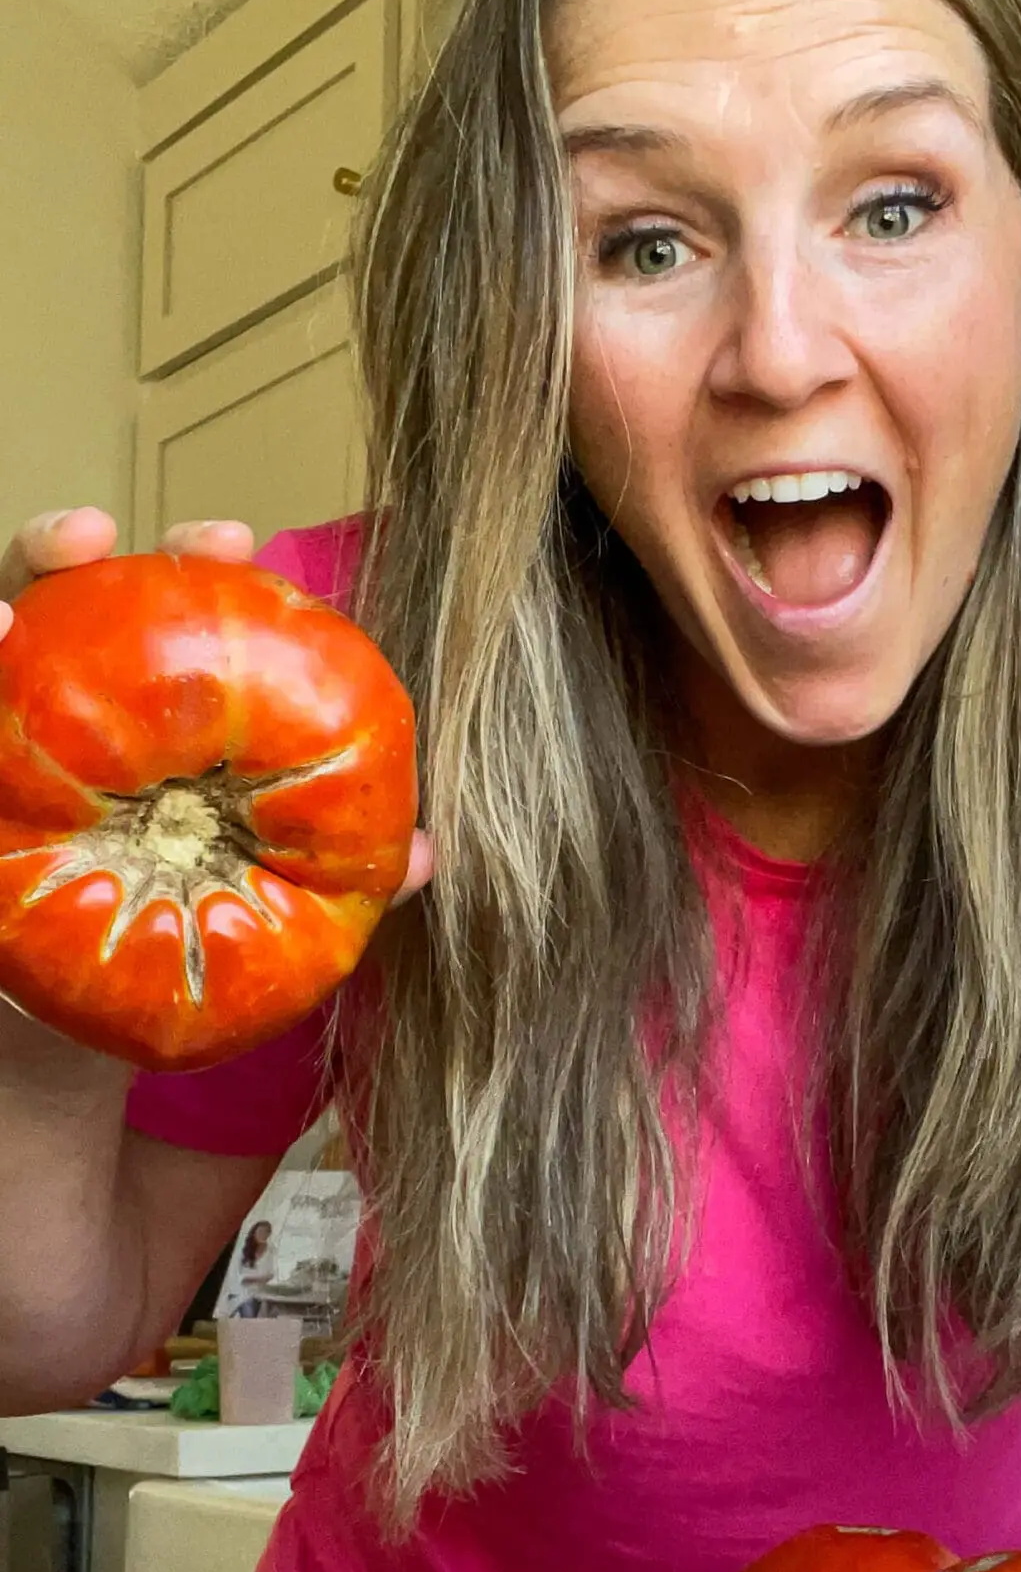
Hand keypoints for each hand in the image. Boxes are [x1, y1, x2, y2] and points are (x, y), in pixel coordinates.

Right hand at [0, 506, 434, 906]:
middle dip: (71, 548)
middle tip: (94, 536)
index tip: (233, 543)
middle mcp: (59, 711)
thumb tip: (428, 855)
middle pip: (56, 602)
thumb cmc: (176, 943)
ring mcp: (6, 746)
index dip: (192, 567)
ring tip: (2, 616)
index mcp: (145, 712)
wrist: (76, 1035)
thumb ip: (338, 871)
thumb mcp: (267, 907)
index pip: (159, 613)